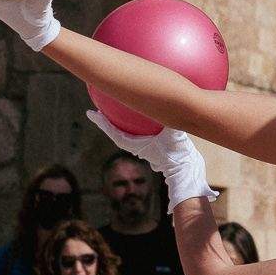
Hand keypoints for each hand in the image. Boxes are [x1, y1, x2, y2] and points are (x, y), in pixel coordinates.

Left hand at [87, 112, 217, 207]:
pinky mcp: (151, 147)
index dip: (101, 122)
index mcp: (136, 144)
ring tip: (114, 110)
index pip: (114, 132)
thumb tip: (171, 106)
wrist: (185, 168)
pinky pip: (137, 133)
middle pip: (116, 132)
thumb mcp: (174, 135)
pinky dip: (133, 124)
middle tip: (96, 109)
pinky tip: (141, 116)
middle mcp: (137, 146)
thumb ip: (171, 121)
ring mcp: (144, 147)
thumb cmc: (176, 154)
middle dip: (106, 121)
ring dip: (119, 122)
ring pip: (126, 133)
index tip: (89, 113)